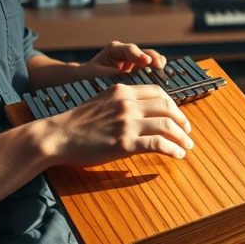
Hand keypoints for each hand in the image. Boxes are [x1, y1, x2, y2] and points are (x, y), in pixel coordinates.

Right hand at [45, 82, 192, 166]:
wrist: (57, 136)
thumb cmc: (77, 123)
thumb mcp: (102, 102)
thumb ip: (122, 103)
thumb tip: (143, 113)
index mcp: (122, 90)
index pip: (158, 92)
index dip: (173, 105)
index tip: (178, 116)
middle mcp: (128, 103)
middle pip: (167, 107)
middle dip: (182, 120)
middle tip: (187, 132)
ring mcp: (127, 122)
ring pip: (167, 125)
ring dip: (182, 137)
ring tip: (187, 146)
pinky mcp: (125, 142)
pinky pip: (158, 144)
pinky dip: (173, 149)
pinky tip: (177, 155)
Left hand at [87, 41, 167, 77]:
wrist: (89, 77)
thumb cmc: (90, 74)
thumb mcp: (94, 73)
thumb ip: (106, 72)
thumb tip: (120, 73)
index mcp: (115, 49)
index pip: (129, 49)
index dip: (138, 55)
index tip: (147, 61)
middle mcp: (127, 52)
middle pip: (144, 52)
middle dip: (153, 58)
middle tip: (159, 66)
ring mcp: (135, 60)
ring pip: (150, 58)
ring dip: (157, 64)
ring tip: (162, 71)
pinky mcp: (139, 68)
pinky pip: (151, 67)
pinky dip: (157, 70)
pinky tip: (162, 75)